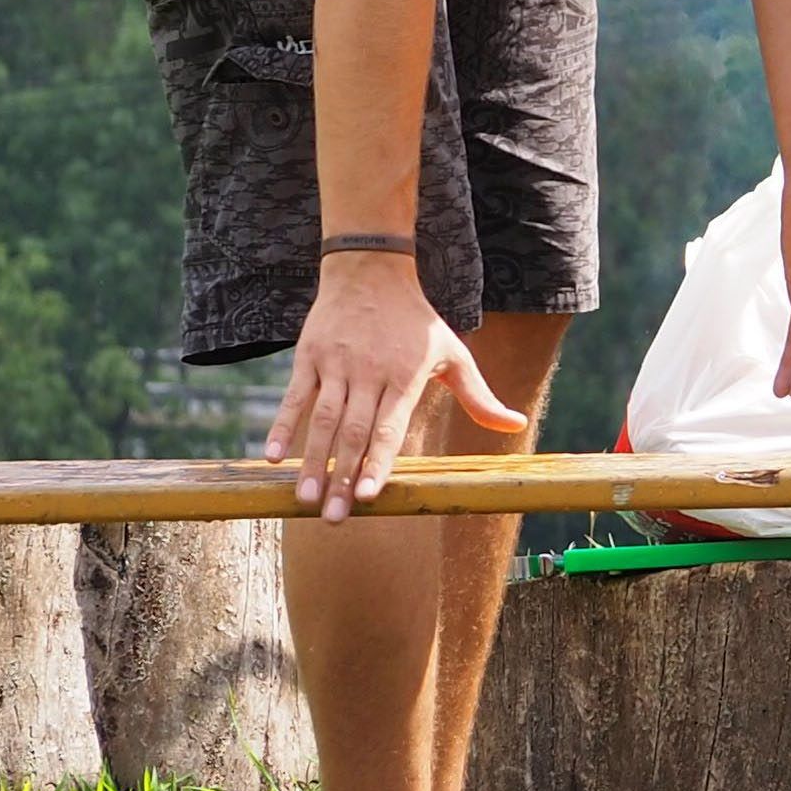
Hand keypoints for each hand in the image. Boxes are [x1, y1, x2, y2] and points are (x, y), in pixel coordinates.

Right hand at [267, 257, 527, 516]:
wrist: (371, 271)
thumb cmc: (417, 323)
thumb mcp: (453, 354)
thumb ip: (479, 396)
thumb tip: (517, 425)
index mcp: (406, 375)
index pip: (390, 427)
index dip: (379, 462)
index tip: (370, 497)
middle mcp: (369, 371)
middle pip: (355, 432)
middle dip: (343, 476)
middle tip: (335, 518)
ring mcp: (336, 363)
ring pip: (323, 419)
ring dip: (312, 461)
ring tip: (305, 498)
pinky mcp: (308, 355)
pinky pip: (294, 397)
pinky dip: (282, 426)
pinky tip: (273, 457)